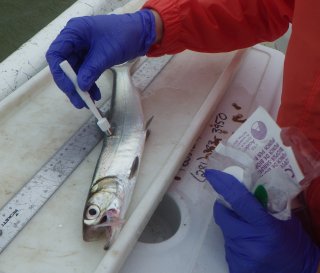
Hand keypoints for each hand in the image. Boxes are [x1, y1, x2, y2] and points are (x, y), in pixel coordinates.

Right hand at [46, 10, 155, 107]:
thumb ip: (92, 70)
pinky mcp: (91, 57)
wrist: (140, 34)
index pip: (56, 54)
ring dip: (81, 87)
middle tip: (79, 102)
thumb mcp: (106, 54)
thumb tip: (81, 87)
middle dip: (71, 85)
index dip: (60, 73)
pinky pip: (85, 72)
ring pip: (75, 71)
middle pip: (65, 66)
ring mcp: (82, 49)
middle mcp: (74, 40)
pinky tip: (95, 95)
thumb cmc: (124, 36)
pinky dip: (89, 83)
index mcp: (74, 32)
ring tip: (88, 103)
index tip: (69, 89)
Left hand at [205, 169, 319, 272]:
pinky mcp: (236, 265)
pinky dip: (235, 239)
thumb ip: (264, 203)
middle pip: (223, 215)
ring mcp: (241, 255)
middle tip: (233, 206)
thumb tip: (243, 185)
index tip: (212, 175)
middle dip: (224, 207)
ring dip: (232, 225)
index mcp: (265, 226)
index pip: (238, 200)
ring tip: (247, 229)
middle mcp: (250, 242)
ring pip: (225, 230)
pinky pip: (228, 244)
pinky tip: (248, 243)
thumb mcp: (284, 218)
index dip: (224, 185)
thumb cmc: (294, 243)